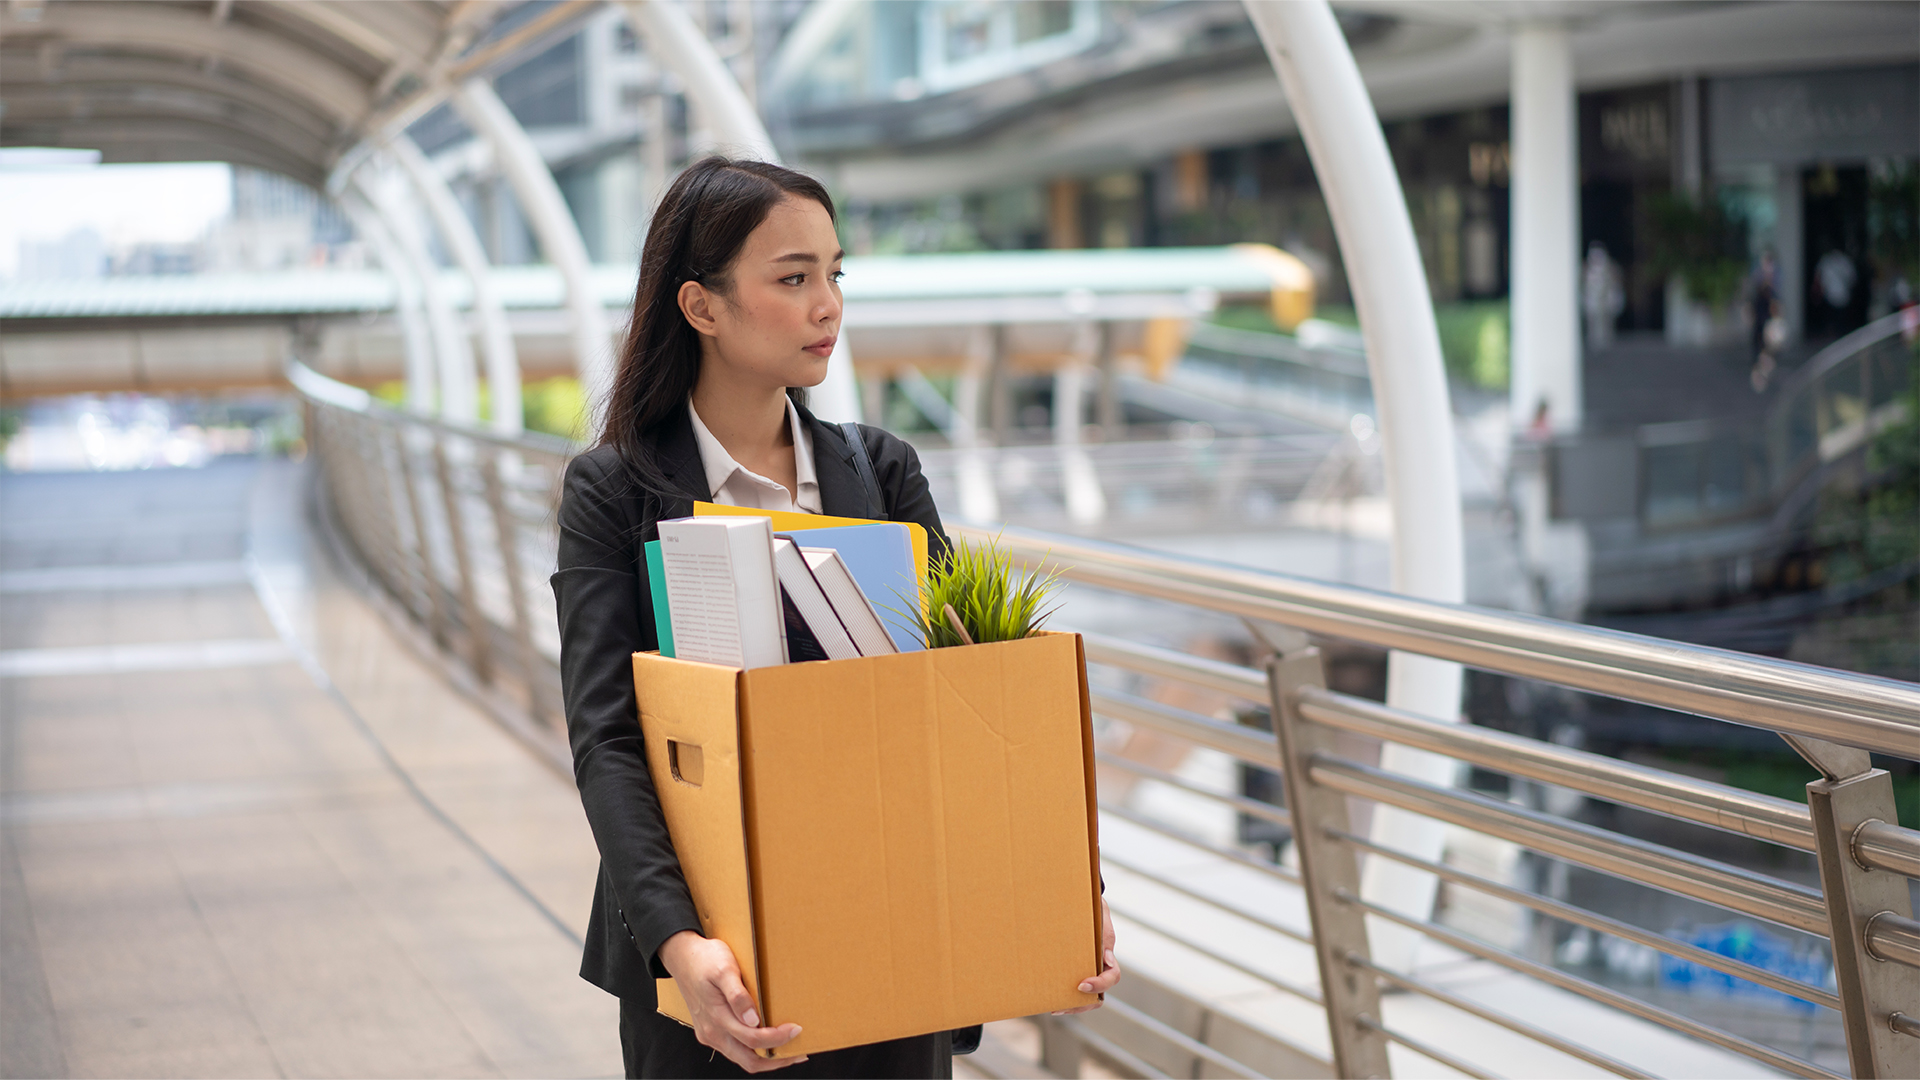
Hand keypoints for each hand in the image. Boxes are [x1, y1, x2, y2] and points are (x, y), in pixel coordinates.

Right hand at [658, 930, 805, 1071]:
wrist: (681, 956)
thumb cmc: (705, 959)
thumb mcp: (724, 969)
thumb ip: (738, 996)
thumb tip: (753, 1020)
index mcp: (716, 1018)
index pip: (753, 1039)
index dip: (777, 1038)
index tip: (796, 1029)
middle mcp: (712, 1033)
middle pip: (749, 1061)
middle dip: (776, 1060)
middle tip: (799, 1053)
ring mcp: (710, 1034)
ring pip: (742, 1057)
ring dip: (766, 1057)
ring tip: (788, 1049)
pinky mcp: (710, 1031)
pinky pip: (735, 1049)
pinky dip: (754, 1049)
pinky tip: (767, 1040)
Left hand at [1054, 898, 1119, 1014]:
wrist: (1081, 897)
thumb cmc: (1091, 904)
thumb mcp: (1098, 910)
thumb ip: (1102, 927)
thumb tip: (1104, 952)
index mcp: (1107, 952)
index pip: (1112, 976)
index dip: (1099, 984)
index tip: (1081, 985)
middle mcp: (1099, 964)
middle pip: (1098, 995)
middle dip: (1082, 1005)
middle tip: (1061, 1007)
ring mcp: (1086, 967)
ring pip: (1085, 996)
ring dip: (1072, 1005)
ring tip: (1054, 1007)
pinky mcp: (1072, 966)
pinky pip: (1070, 985)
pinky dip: (1063, 994)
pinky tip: (1047, 995)